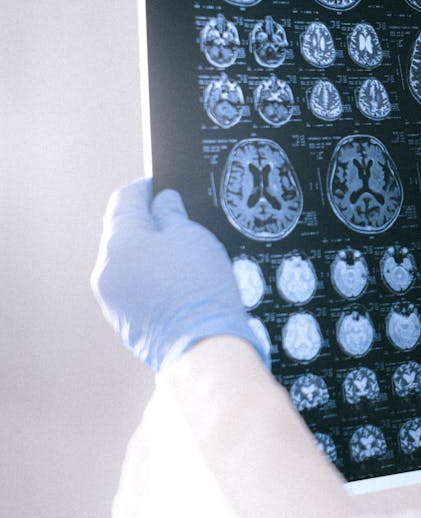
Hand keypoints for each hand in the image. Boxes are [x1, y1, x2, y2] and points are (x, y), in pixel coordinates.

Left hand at [91, 178, 268, 371]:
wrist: (203, 345)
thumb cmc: (199, 288)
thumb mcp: (193, 237)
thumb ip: (172, 214)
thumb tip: (163, 203)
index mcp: (119, 242)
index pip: (124, 200)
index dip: (145, 188)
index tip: (161, 185)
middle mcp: (106, 269)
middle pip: (123, 232)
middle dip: (148, 223)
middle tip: (180, 220)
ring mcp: (111, 298)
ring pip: (128, 261)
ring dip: (150, 252)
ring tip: (183, 255)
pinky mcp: (123, 319)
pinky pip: (133, 286)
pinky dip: (151, 278)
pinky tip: (178, 282)